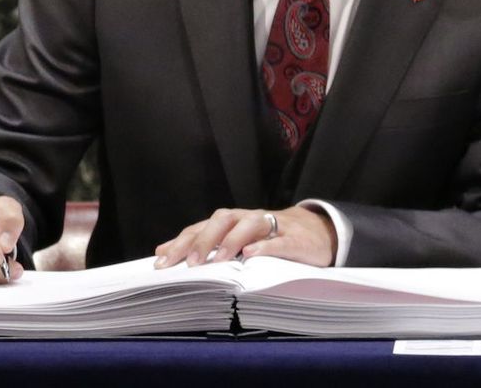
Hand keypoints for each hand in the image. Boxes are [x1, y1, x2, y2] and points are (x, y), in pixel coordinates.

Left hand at [153, 206, 335, 268]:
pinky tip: (252, 256)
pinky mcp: (296, 239)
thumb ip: (203, 244)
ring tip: (218, 260)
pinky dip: (265, 247)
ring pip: (251, 224)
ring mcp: (275, 227)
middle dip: (204, 239)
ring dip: (232, 240)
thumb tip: (161, 253)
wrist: (319, 231)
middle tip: (188, 262)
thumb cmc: (270, 238)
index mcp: (234, 221)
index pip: (203, 226)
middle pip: (224, 219)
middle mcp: (250, 219)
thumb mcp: (238, 241)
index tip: (162, 262)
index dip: (182, 242)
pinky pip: (279, 241)